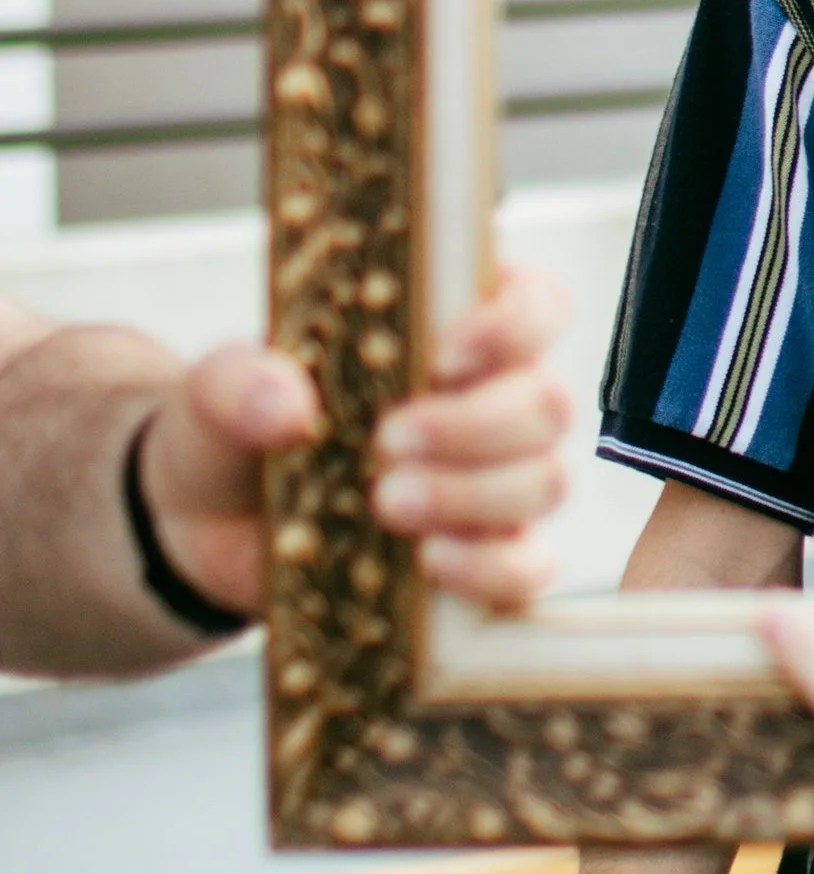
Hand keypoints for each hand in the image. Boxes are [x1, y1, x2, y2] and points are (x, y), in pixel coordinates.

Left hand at [141, 266, 570, 620]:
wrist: (204, 524)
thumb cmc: (237, 429)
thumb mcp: (219, 389)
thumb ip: (243, 382)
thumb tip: (286, 405)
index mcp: (453, 332)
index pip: (536, 305)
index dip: (514, 325)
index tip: (444, 355)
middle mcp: (491, 403)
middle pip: (548, 404)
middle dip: (475, 426)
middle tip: (387, 442)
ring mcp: (494, 486)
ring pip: (543, 482)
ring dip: (472, 494)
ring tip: (385, 503)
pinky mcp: (480, 560)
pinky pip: (527, 569)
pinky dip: (488, 567)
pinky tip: (426, 562)